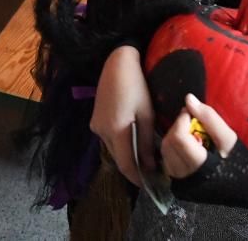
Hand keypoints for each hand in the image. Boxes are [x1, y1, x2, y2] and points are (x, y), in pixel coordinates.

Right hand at [89, 45, 154, 186]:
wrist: (118, 63)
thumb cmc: (137, 85)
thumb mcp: (146, 114)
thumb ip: (146, 141)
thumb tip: (149, 165)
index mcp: (114, 130)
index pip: (125, 164)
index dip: (137, 178)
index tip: (150, 185)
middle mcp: (101, 131)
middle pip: (117, 158)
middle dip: (133, 167)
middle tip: (151, 173)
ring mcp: (96, 125)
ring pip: (113, 149)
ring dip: (126, 155)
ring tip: (144, 159)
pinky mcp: (96, 119)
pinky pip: (109, 138)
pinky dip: (121, 144)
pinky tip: (132, 141)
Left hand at [161, 94, 247, 208]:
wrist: (244, 188)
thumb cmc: (238, 162)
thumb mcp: (229, 138)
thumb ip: (209, 118)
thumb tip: (189, 98)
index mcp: (200, 166)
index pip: (179, 138)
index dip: (182, 120)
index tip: (191, 112)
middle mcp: (185, 176)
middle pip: (169, 143)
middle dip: (177, 126)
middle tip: (190, 120)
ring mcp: (179, 181)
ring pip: (165, 151)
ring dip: (173, 136)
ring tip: (189, 132)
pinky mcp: (177, 183)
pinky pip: (167, 159)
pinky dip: (173, 147)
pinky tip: (186, 144)